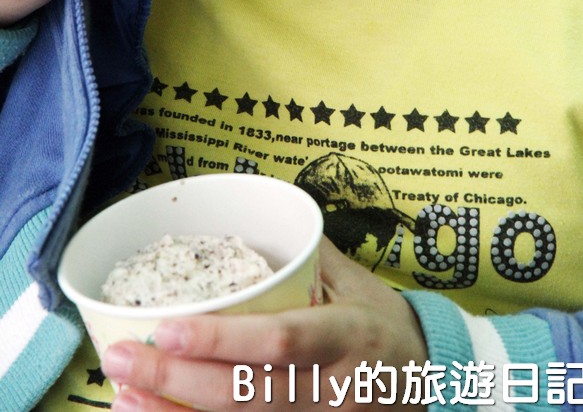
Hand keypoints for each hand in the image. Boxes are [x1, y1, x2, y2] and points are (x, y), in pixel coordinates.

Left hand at [102, 238, 427, 410]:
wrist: (429, 376)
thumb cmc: (381, 318)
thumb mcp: (354, 280)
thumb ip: (302, 257)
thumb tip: (245, 221)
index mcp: (346, 337)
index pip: (279, 342)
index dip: (222, 341)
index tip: (167, 328)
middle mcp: (331, 391)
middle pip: (247, 397)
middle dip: (177, 381)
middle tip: (120, 359)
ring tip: (123, 396)